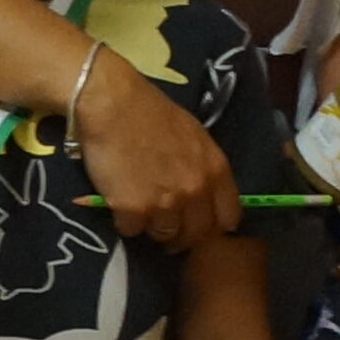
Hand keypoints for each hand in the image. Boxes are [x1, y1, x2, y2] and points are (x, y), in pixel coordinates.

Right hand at [71, 46, 238, 247]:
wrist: (111, 104)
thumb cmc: (151, 112)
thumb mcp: (194, 136)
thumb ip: (204, 168)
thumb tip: (202, 192)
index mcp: (216, 170)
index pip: (228, 218)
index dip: (213, 225)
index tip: (198, 223)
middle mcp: (196, 190)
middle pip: (196, 234)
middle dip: (182, 235)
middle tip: (166, 228)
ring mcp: (165, 203)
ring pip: (164, 235)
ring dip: (153, 228)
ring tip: (141, 213)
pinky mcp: (133, 210)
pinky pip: (132, 230)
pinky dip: (125, 221)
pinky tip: (119, 204)